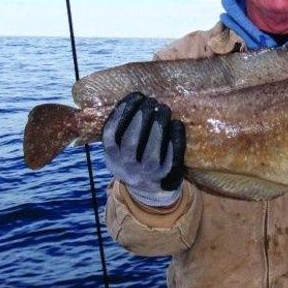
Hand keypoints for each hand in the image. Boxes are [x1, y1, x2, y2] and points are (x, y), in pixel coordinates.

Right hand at [102, 92, 185, 206]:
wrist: (148, 190)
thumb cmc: (134, 159)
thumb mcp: (119, 150)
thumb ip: (121, 130)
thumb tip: (132, 100)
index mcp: (112, 157)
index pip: (111, 135)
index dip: (120, 115)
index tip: (133, 97)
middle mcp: (126, 167)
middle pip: (131, 142)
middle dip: (141, 118)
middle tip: (150, 100)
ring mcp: (145, 173)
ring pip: (151, 152)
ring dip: (158, 127)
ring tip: (163, 108)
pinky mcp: (164, 175)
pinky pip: (170, 158)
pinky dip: (174, 140)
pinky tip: (177, 124)